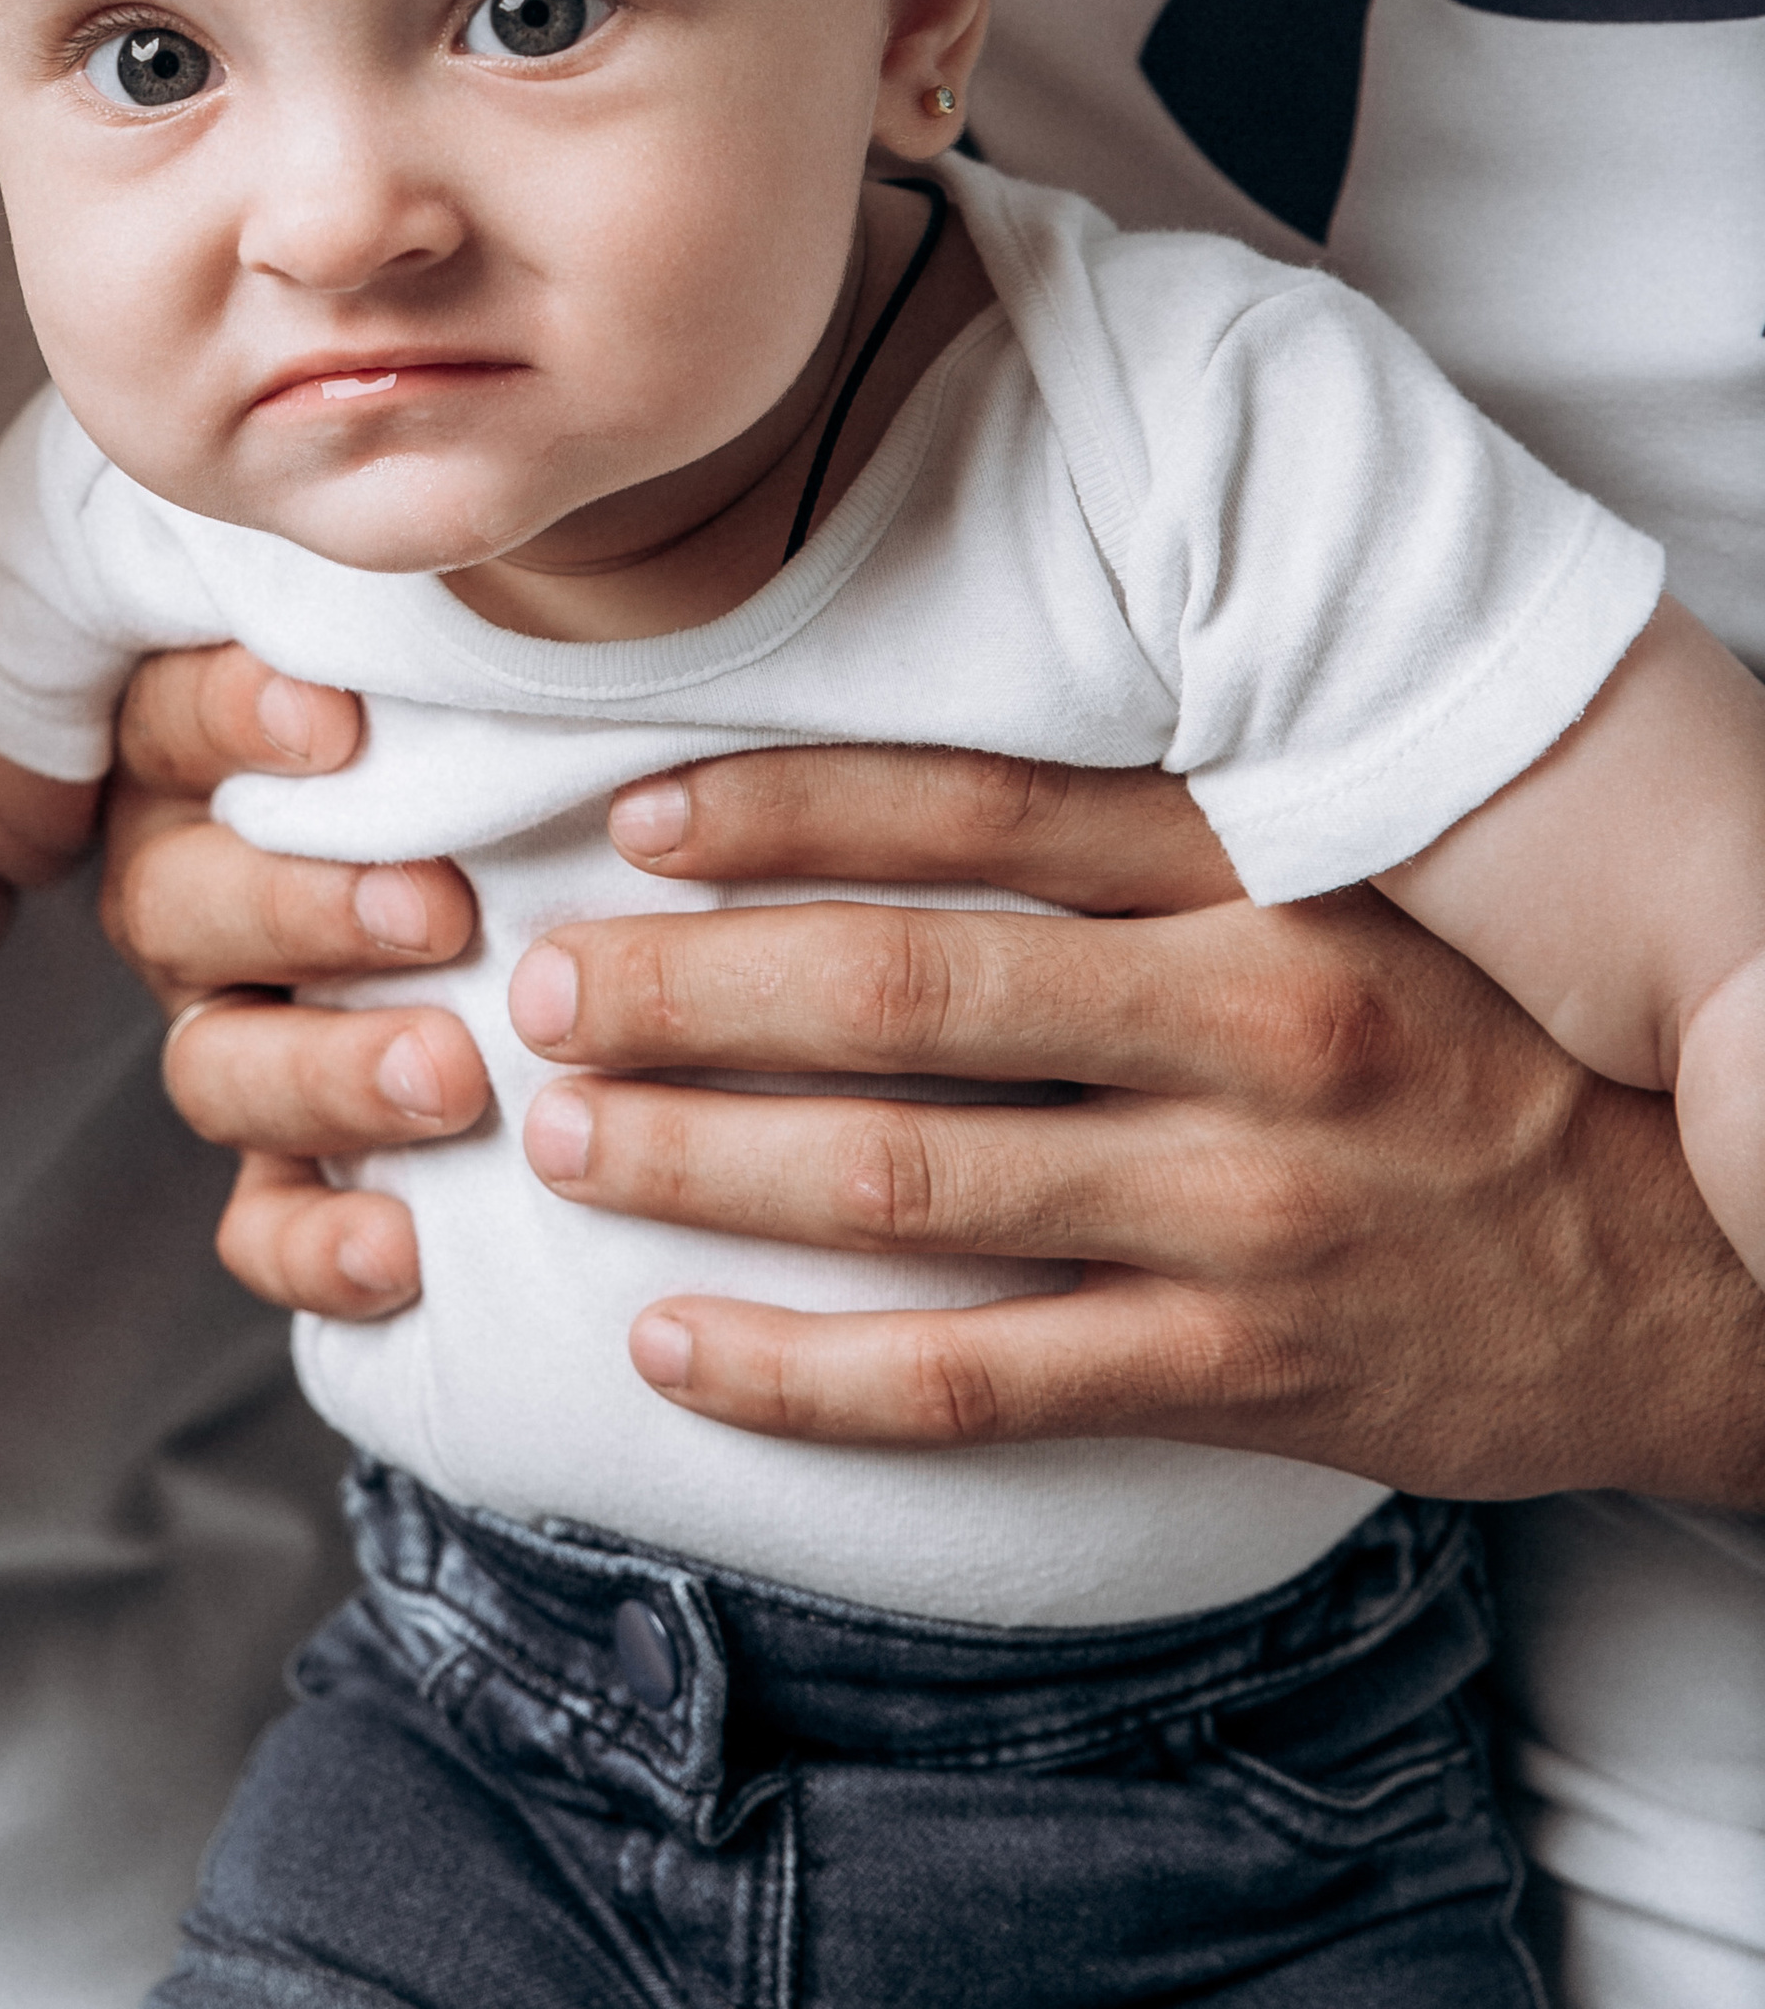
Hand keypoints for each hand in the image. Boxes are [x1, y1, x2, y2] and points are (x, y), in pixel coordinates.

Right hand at [104, 644, 489, 1314]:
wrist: (504, 894)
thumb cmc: (474, 738)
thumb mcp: (432, 671)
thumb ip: (425, 638)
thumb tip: (480, 543)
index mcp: (199, 758)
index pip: (178, 720)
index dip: (241, 719)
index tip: (341, 722)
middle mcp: (192, 895)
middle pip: (185, 904)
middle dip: (308, 910)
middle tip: (437, 914)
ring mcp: (229, 1031)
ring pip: (216, 1067)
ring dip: (327, 1077)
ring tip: (449, 1079)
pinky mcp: (279, 1164)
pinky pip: (257, 1226)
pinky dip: (317, 1247)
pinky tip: (403, 1248)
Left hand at [503, 746, 1764, 1503]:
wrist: (1693, 1262)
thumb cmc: (1474, 1046)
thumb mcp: (1339, 888)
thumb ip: (1141, 846)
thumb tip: (891, 802)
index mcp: (1259, 876)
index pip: (974, 813)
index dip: (783, 808)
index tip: (631, 814)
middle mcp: (1245, 1025)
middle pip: (904, 996)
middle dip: (688, 992)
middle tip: (536, 989)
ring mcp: (1242, 1211)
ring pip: (912, 1187)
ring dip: (706, 1164)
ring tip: (567, 1143)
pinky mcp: (1243, 1375)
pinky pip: (979, 1382)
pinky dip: (807, 1371)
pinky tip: (681, 1349)